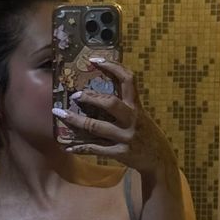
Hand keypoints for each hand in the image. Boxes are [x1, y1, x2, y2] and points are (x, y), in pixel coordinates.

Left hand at [50, 56, 176, 178]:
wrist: (159, 160)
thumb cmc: (145, 133)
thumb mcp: (139, 115)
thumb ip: (124, 105)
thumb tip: (97, 92)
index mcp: (136, 106)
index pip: (128, 80)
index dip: (112, 67)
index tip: (94, 60)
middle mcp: (132, 119)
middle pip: (110, 103)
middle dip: (90, 98)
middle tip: (75, 95)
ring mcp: (126, 137)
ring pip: (97, 127)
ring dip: (76, 121)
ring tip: (60, 114)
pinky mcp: (121, 153)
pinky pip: (96, 149)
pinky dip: (80, 148)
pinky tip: (68, 147)